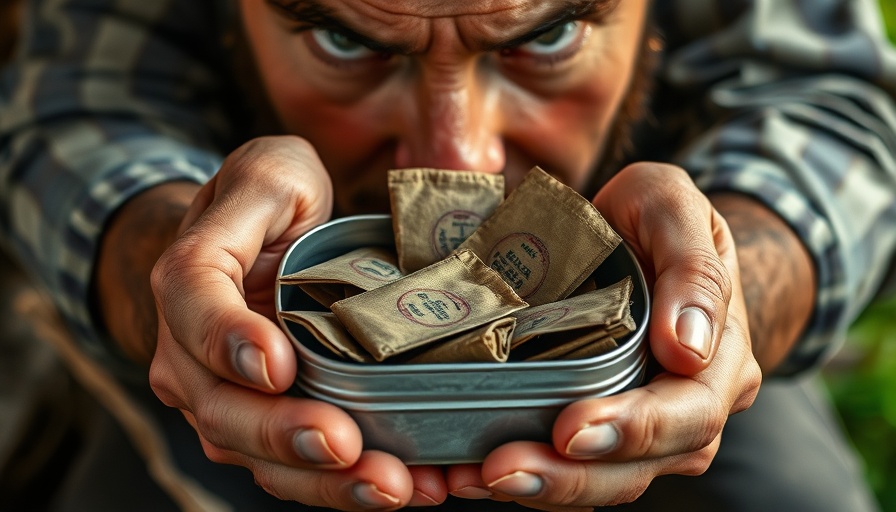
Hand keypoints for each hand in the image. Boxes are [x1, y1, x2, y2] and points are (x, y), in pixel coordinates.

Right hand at [146, 136, 446, 508]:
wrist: (252, 239)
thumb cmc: (268, 201)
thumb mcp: (271, 173)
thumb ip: (264, 196)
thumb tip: (270, 279)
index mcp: (190, 276)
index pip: (195, 307)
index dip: (230, 339)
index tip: (278, 366)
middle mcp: (190, 351)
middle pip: (221, 407)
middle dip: (284, 433)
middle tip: (345, 446)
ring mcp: (221, 396)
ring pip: (255, 455)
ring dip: (322, 481)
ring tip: (390, 485)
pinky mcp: (261, 425)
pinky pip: (292, 467)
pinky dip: (341, 485)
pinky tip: (403, 486)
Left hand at [445, 162, 761, 509]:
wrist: (638, 229)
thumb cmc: (656, 214)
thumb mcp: (673, 207)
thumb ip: (691, 268)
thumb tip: (689, 349)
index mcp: (721, 356)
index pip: (689, 412)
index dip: (633, 429)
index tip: (571, 428)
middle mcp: (690, 403)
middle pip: (643, 463)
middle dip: (573, 476)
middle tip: (504, 471)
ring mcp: (647, 421)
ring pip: (606, 477)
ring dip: (545, 487)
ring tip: (481, 479)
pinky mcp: (603, 422)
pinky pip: (573, 465)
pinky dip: (530, 476)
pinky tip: (473, 472)